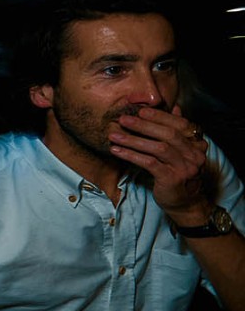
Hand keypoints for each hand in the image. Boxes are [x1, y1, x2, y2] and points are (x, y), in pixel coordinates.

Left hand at [110, 104, 212, 219]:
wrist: (185, 203)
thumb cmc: (178, 173)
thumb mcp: (181, 151)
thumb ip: (178, 130)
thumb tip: (176, 107)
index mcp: (197, 144)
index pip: (181, 124)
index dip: (160, 116)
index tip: (141, 110)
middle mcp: (194, 154)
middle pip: (169, 134)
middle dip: (144, 125)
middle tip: (123, 119)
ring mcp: (185, 167)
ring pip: (158, 148)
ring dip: (133, 140)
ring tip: (114, 135)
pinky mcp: (172, 179)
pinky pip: (149, 163)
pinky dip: (131, 155)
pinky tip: (117, 151)